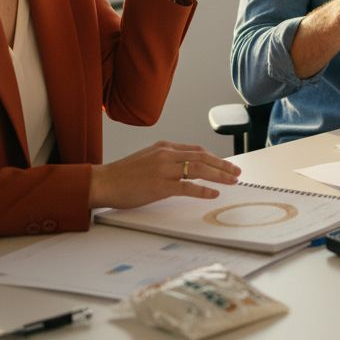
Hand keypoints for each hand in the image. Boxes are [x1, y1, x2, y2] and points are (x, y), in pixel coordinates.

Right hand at [89, 140, 239, 209]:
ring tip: (232, 181)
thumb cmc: (123, 174)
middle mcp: (166, 155)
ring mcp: (164, 169)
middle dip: (223, 165)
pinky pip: (187, 186)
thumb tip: (184, 168)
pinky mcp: (160, 185)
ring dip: (219, 175)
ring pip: (199, 169)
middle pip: (203, 157)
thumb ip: (166, 160)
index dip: (214, 157)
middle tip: (237, 172)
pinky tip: (213, 193)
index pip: (197, 150)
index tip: (225, 165)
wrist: (103, 182)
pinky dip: (203, 189)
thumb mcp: (147, 159)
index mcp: (164, 147)